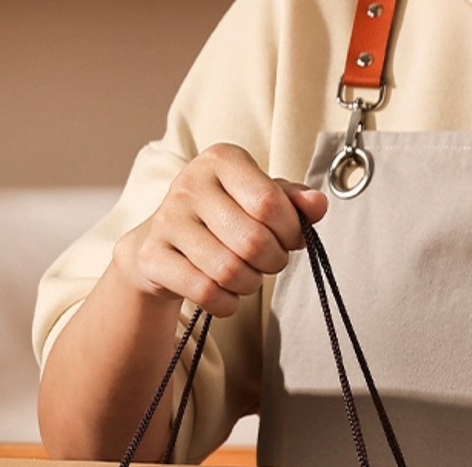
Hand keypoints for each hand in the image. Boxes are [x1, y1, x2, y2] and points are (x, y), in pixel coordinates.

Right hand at [114, 143, 327, 317]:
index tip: (291, 239)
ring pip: (229, 271)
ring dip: (249, 284)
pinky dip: (226, 303)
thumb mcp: (258, 199)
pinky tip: (226, 294)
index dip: (291, 232)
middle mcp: (190, 183)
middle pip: (253, 242)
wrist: (163, 242)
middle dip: (273, 262)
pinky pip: (205, 292)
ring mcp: (167, 220)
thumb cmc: (222, 218)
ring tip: (247, 276)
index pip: (269, 203)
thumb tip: (318, 206)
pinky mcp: (153, 257)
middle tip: (270, 262)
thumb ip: (291, 201)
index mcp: (221, 159)